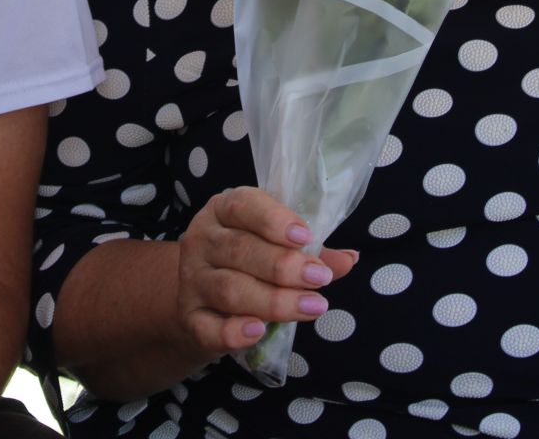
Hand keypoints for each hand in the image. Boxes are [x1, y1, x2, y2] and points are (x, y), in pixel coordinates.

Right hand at [174, 187, 355, 358]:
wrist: (201, 301)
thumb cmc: (247, 263)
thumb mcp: (275, 245)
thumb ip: (310, 251)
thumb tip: (348, 259)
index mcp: (223, 211)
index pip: (242, 205)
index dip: (274, 220)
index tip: (305, 237)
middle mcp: (202, 240)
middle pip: (240, 250)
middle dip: (284, 266)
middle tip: (320, 278)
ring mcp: (192, 281)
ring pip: (230, 289)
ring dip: (274, 300)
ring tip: (313, 306)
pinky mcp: (190, 318)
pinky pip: (210, 328)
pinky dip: (234, 332)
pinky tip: (259, 331)